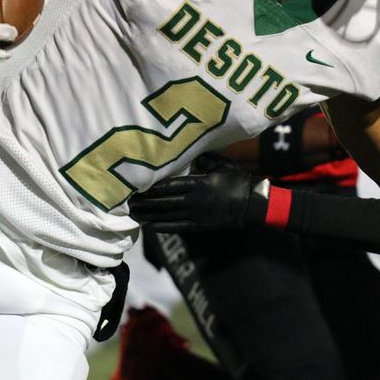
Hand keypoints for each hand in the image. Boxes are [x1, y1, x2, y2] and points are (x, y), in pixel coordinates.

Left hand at [129, 156, 269, 232]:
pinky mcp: (199, 225)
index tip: (136, 185)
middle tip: (127, 201)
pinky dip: (162, 226)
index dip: (151, 186)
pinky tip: (149, 226)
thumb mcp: (222, 164)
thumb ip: (204, 159)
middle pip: (163, 201)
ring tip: (133, 214)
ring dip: (149, 215)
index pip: (168, 185)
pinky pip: (177, 227)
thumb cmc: (237, 181)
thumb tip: (189, 153)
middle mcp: (193, 200)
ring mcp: (195, 215)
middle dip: (145, 202)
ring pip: (167, 215)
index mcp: (197, 184)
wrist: (251, 204)